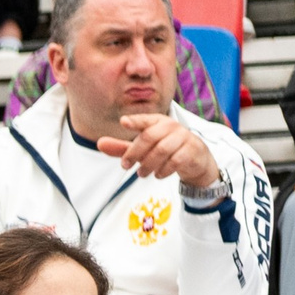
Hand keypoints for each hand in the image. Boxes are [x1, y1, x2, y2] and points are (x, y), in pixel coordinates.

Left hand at [96, 112, 219, 189]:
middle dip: (134, 153)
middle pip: (149, 137)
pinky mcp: (192, 150)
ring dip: (148, 164)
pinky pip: (175, 161)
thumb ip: (122, 148)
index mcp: (158, 122)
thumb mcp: (142, 150)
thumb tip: (99, 143)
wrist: (196, 161)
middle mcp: (172, 126)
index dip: (135, 121)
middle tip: (125, 166)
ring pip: (161, 150)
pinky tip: (158, 175)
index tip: (123, 122)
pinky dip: (163, 170)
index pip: (145, 120)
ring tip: (141, 173)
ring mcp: (184, 137)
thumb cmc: (165, 151)